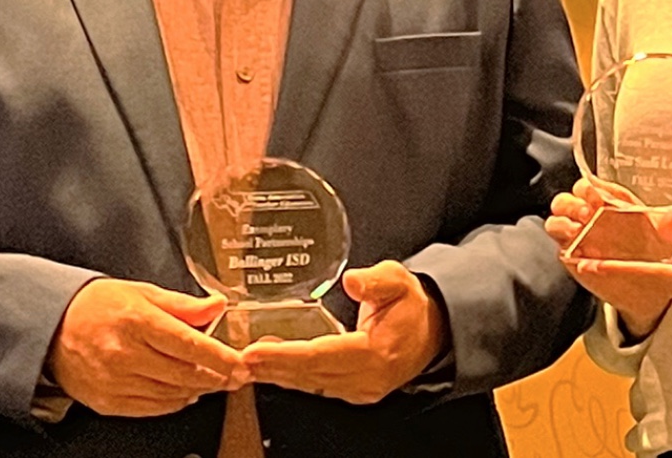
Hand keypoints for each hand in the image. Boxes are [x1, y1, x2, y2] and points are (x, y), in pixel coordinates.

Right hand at [47, 278, 248, 417]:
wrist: (52, 326)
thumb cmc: (98, 305)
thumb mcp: (142, 292)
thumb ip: (183, 305)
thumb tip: (217, 307)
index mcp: (137, 321)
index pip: (190, 344)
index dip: (221, 357)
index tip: (241, 364)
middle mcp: (125, 354)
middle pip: (185, 374)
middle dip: (217, 377)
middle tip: (236, 375)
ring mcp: (115, 381)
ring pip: (172, 394)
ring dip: (198, 389)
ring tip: (212, 380)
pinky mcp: (108, 401)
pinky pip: (152, 407)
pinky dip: (174, 402)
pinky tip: (184, 391)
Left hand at [241, 261, 446, 403]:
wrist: (433, 332)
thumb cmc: (412, 305)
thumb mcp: (399, 281)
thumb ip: (376, 280)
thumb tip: (353, 280)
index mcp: (377, 353)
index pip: (322, 356)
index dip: (286, 355)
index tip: (255, 351)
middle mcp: (366, 378)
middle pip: (309, 375)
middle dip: (271, 368)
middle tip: (238, 359)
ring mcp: (359, 389)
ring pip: (310, 384)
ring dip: (276, 374)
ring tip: (246, 363)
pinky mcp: (353, 390)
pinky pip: (316, 386)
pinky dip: (291, 377)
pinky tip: (269, 367)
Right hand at [547, 179, 671, 332]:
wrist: (649, 286)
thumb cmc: (655, 250)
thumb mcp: (669, 235)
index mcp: (611, 201)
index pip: (590, 184)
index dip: (590, 187)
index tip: (597, 194)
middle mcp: (591, 214)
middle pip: (567, 198)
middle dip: (572, 202)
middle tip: (587, 213)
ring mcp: (579, 235)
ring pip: (556, 217)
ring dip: (563, 220)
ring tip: (577, 228)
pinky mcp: (573, 255)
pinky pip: (558, 244)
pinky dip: (562, 243)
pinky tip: (574, 247)